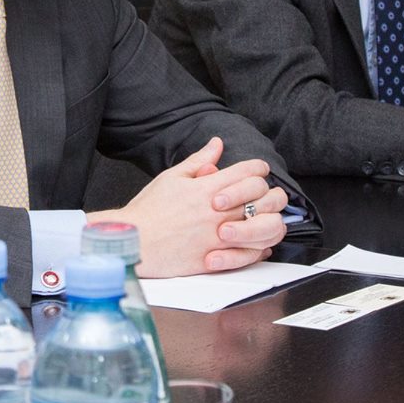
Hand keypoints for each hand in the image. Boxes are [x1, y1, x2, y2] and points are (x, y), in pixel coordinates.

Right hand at [99, 137, 287, 276]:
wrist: (133, 242)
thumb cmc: (148, 211)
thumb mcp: (172, 177)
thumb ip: (199, 160)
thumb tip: (216, 144)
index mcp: (208, 187)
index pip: (250, 171)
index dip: (259, 168)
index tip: (257, 171)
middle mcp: (218, 210)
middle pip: (264, 196)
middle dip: (270, 192)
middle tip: (265, 195)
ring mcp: (220, 235)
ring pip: (265, 225)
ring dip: (270, 220)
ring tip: (265, 218)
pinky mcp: (218, 258)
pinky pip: (252, 253)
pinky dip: (260, 247)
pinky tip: (258, 242)